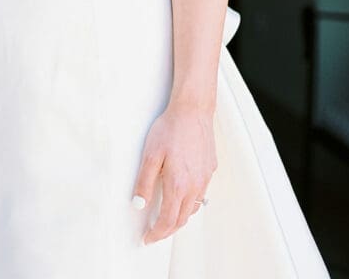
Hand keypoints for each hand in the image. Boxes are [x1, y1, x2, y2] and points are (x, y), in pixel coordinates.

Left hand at [132, 102, 216, 245]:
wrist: (192, 110)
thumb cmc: (170, 129)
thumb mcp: (150, 154)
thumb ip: (144, 182)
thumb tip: (138, 204)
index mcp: (178, 185)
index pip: (168, 220)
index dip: (157, 233)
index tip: (148, 238)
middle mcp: (194, 186)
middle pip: (182, 219)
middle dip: (168, 230)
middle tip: (155, 232)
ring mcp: (205, 179)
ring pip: (193, 208)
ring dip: (180, 216)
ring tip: (167, 216)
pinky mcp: (210, 169)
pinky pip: (200, 193)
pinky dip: (190, 201)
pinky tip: (182, 193)